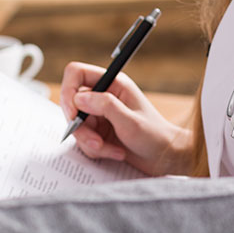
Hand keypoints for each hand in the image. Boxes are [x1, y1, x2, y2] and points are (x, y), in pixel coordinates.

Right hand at [60, 62, 192, 175]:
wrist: (165, 158)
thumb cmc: (155, 136)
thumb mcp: (130, 121)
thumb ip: (105, 106)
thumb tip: (78, 99)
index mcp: (112, 83)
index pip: (77, 73)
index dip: (68, 90)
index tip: (73, 114)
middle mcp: (103, 96)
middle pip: (72, 104)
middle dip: (81, 127)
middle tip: (96, 142)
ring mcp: (99, 114)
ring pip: (76, 125)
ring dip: (90, 142)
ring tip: (112, 150)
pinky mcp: (98, 131)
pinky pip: (83, 140)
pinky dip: (97, 150)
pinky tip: (116, 152)